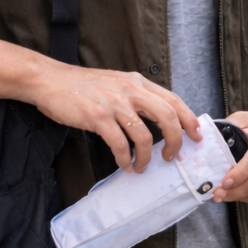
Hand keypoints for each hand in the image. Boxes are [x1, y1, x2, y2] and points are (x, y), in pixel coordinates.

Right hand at [0, 41, 200, 172]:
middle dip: (175, 140)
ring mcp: (114, 103)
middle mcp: (130, 90)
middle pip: (167, 116)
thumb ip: (137, 97)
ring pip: (144, 135)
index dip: (189, 120)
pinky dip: (125, 159)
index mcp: (138, 82)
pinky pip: (119, 144)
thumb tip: (159, 120)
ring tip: (142, 167)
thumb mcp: (117, 83)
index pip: (174, 99)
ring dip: (146, 157)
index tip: (196, 136)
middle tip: (172, 156)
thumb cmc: (83, 86)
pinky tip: (124, 165)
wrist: (50, 80)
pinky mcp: (97, 117)